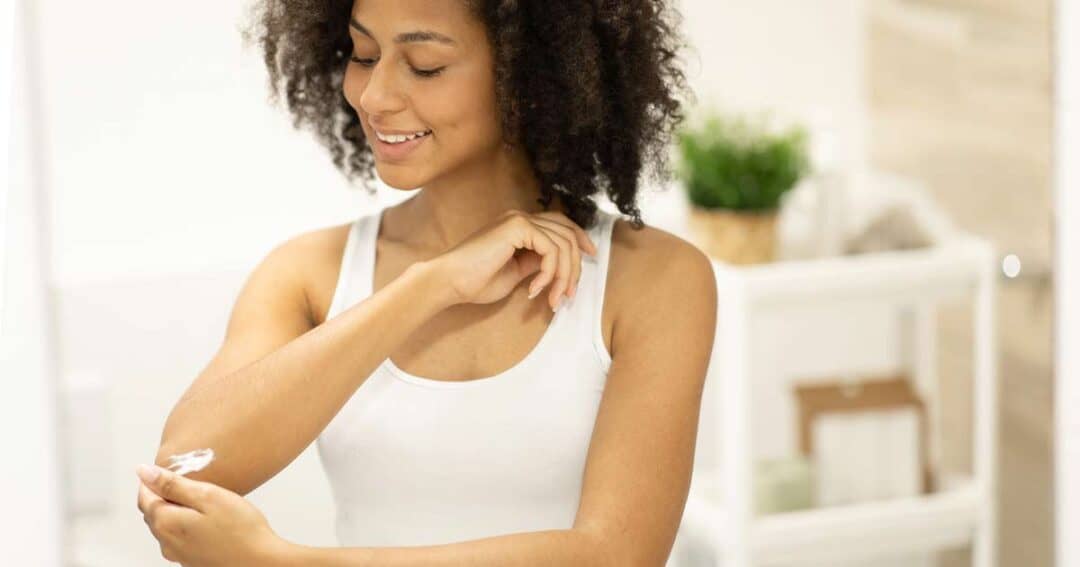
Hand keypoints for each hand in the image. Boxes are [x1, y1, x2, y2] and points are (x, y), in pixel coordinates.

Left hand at [135, 464, 287, 565]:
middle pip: (153, 511)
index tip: (171, 468)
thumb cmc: (240, 529)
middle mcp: (166, 542)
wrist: (259, 561)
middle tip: (190, 481)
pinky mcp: (190, 560)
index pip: (144, 496)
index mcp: (165, 522)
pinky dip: (186, 524)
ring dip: (175, 510)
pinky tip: (208, 519)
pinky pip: (179, 537)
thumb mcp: (207, 495)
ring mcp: (178, 554)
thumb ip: (172, 484)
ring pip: (166, 525)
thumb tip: (144, 472)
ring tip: (202, 499)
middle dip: (164, 494)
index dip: (154, 480)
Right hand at [432, 209, 598, 310]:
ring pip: (563, 244)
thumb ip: (537, 264)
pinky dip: (550, 273)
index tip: (591, 258)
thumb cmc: (475, 282)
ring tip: (552, 298)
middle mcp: (521, 218)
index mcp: (519, 226)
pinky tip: (534, 289)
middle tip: (568, 295)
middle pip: (567, 234)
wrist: (449, 282)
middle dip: (575, 267)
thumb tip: (560, 265)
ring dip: (563, 276)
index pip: (561, 225)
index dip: (580, 239)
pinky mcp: (517, 227)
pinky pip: (551, 249)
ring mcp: (519, 220)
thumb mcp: (516, 273)